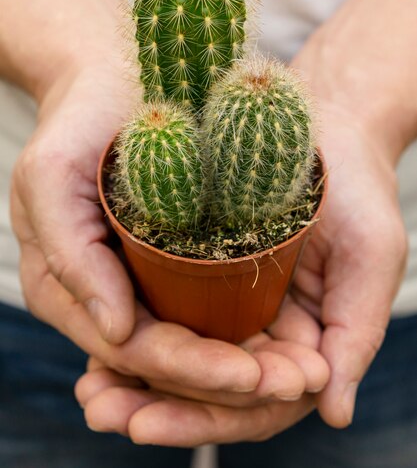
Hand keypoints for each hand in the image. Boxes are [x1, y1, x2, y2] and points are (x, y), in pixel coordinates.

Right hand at [11, 62, 328, 445]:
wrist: (113, 78)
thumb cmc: (77, 120)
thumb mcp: (51, 177)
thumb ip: (69, 255)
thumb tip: (114, 333)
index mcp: (65, 286)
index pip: (129, 348)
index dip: (188, 370)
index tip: (249, 377)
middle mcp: (102, 292)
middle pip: (165, 357)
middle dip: (225, 379)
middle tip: (294, 383)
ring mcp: (136, 278)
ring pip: (190, 341)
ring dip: (244, 364)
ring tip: (302, 373)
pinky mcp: (169, 258)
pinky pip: (204, 307)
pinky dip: (242, 330)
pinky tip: (287, 340)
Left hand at [74, 100, 406, 441]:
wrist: (327, 123)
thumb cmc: (357, 188)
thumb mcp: (369, 254)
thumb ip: (357, 331)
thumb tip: (334, 413)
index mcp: (304, 341)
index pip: (253, 400)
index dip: (202, 417)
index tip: (146, 421)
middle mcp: (263, 329)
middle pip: (207, 387)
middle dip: (157, 403)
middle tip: (102, 410)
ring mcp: (232, 302)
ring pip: (180, 355)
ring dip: (134, 377)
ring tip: (89, 391)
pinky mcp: (202, 267)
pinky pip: (164, 307)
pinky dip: (133, 329)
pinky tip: (96, 338)